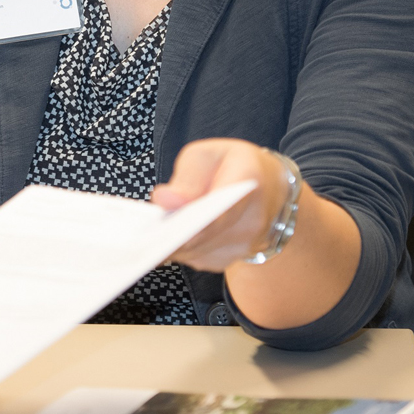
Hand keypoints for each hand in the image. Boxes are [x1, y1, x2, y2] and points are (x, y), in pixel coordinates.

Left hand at [150, 138, 287, 273]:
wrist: (271, 191)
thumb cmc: (233, 166)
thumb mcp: (210, 153)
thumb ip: (187, 175)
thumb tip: (164, 200)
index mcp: (249, 182)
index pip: (221, 208)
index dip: (193, 221)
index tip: (166, 222)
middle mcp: (253, 220)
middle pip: (204, 236)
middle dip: (171, 235)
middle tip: (143, 235)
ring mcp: (244, 246)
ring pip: (196, 251)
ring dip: (173, 243)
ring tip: (151, 232)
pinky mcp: (231, 260)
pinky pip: (197, 258)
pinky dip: (181, 248)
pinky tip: (168, 236)